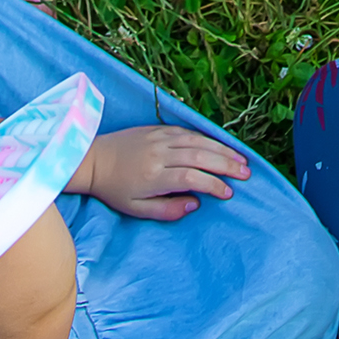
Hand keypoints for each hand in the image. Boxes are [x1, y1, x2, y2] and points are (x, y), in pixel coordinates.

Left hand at [72, 126, 249, 220]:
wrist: (92, 159)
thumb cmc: (115, 189)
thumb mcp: (136, 209)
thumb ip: (167, 210)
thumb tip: (195, 204)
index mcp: (153, 176)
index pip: (192, 178)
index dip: (213, 185)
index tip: (228, 194)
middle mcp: (159, 153)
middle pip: (200, 156)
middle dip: (226, 164)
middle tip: (246, 173)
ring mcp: (159, 138)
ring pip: (197, 140)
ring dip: (222, 149)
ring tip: (241, 159)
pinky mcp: (158, 129)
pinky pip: (188, 131)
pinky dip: (207, 138)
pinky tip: (220, 145)